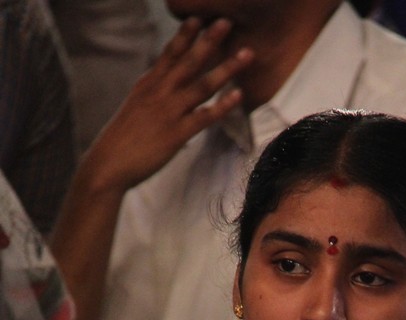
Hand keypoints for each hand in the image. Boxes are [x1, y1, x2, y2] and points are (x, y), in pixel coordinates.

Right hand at [83, 17, 254, 193]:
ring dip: (226, 68)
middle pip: (189, 61)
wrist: (108, 165)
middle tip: (227, 21)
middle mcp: (159, 92)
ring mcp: (168, 112)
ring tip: (247, 54)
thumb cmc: (121, 142)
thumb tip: (164, 93)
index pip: (170, 53)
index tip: (200, 17)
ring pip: (202, 84)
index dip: (186, 35)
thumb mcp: (135, 109)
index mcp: (148, 84)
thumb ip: (152, 97)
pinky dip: (223, 105)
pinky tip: (239, 95)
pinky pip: (205, 116)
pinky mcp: (176, 134)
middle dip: (209, 40)